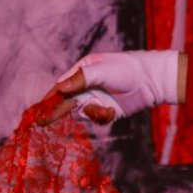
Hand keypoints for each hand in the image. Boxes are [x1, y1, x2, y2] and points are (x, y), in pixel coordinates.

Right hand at [45, 50, 181, 125]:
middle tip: (41, 122)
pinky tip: (113, 111)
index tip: (39, 108)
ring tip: (106, 109)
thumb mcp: (102, 71)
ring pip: (82, 113)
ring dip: (92, 113)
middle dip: (56, 112)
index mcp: (83, 71)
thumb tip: (59, 87)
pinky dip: (103, 116)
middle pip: (66, 102)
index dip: (50, 97)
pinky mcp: (107, 110)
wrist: (153, 81)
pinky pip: (96, 118)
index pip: (61, 86)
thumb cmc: (128, 70)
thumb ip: (80, 79)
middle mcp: (87, 85)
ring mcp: (97, 98)